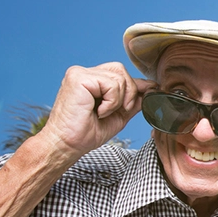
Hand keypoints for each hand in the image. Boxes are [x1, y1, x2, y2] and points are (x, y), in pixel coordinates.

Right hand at [39, 62, 153, 158]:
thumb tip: (150, 89)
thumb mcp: (117, 115)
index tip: (151, 92)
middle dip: (129, 93)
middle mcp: (84, 73)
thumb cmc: (86, 134)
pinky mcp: (79, 77)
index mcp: (91, 80)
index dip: (136, 85)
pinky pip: (111, 84)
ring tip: (103, 114)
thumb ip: (131, 101)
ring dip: (118, 101)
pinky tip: (98, 112)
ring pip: (119, 77)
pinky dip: (111, 102)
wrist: (67, 145)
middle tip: (120, 111)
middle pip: (121, 70)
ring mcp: (79, 73)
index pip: (120, 74)